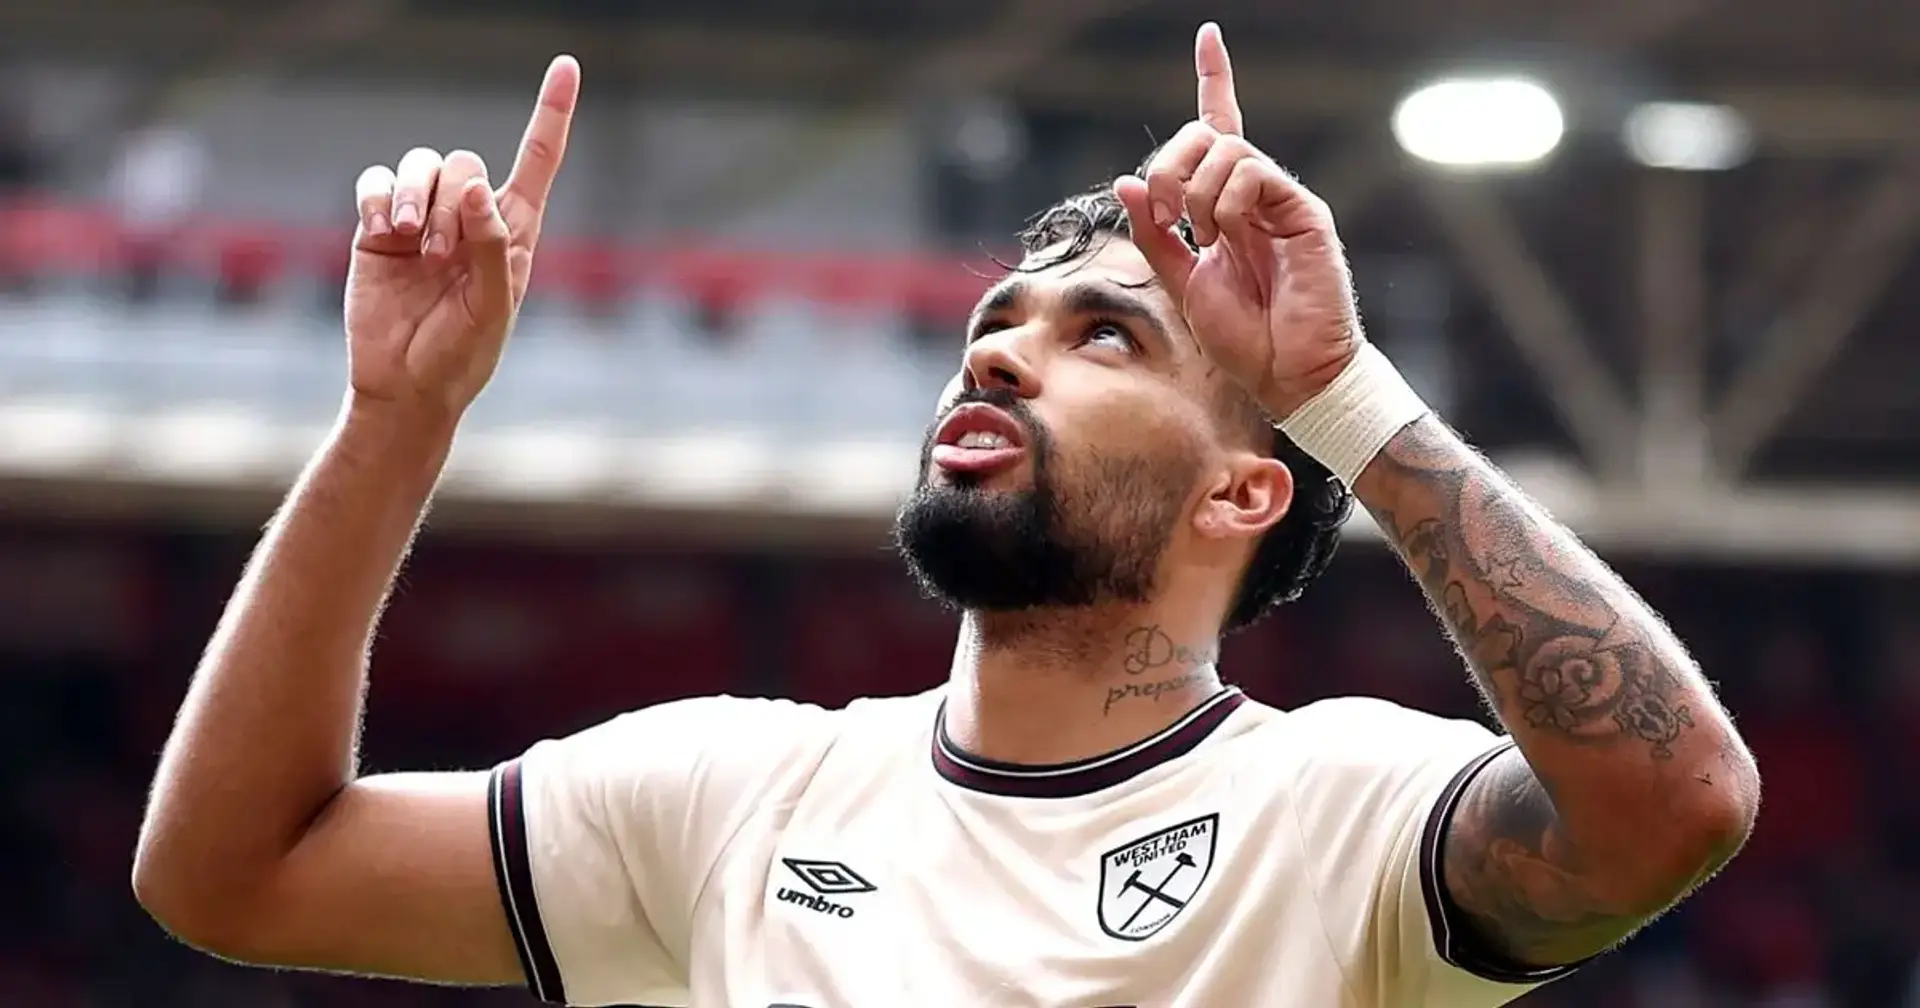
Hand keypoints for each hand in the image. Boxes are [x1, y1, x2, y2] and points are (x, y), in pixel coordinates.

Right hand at [344, 56, 579, 423]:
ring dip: (416, 196)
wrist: (404, 385)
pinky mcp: (378, 228)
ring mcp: (422, 220)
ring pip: (421, 165)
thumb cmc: (461, 355)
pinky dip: (378, 195)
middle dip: (453, 199)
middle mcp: (470, 219)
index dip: (551, 114)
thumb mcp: (491, 309)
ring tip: (412, 241)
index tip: (566, 66)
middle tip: (442, 252)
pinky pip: (377, 180)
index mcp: (512, 233)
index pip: (537, 161)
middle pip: (466, 161)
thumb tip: (478, 189)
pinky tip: (383, 228)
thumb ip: (491, 249)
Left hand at [1114, 24, 1360, 418]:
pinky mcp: (1304, 211)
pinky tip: (1223, 237)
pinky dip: (1223, 201)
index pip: (1220, 128)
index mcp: (1226, 206)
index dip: (1215, 79)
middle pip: (1206, 134)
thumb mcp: (1181, 282)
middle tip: (1160, 212)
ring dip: (1192, 188)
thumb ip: (1154, 234)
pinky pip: (1252, 173)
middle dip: (1167, 163)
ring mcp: (1281, 199)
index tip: (1209, 35)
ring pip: (1226, 148)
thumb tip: (1126, 183)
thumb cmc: (1245, 338)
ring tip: (1198, 236)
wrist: (1288, 375)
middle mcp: (1255, 194)